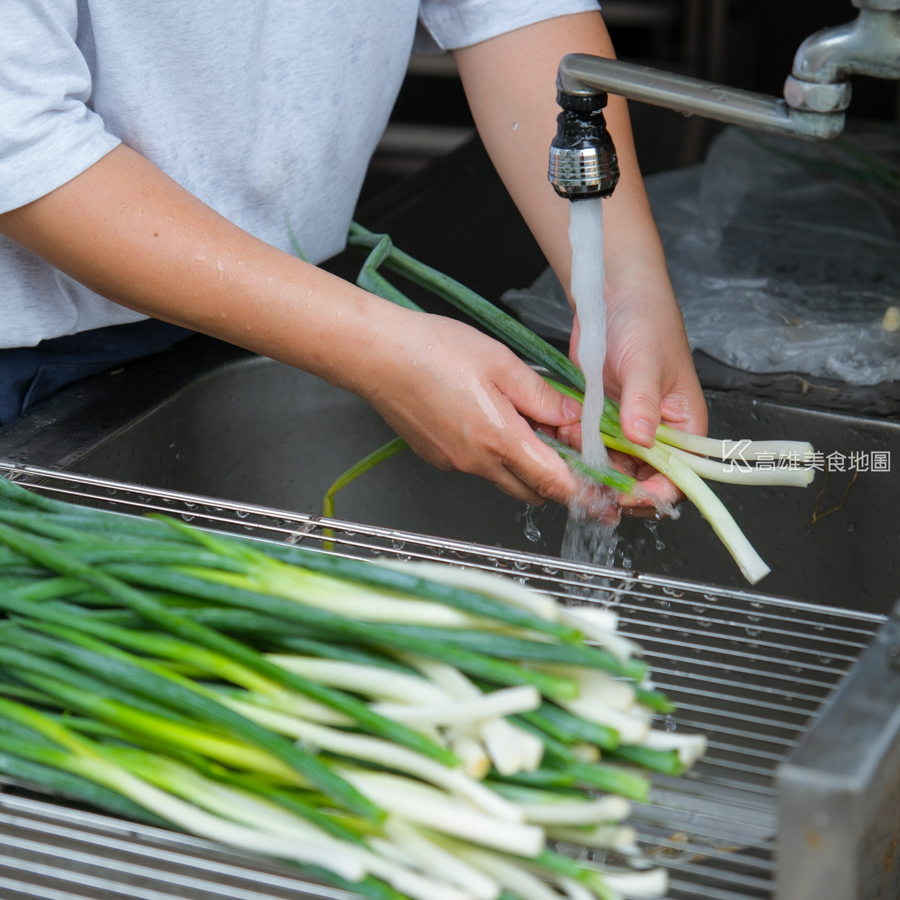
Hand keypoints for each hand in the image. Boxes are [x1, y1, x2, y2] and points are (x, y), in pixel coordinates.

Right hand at [355, 308, 583, 505]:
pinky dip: (493, 455)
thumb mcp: (502, 363)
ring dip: (522, 466)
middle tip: (563, 447)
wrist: (377, 357)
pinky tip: (486, 420)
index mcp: (500, 439)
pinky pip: (477, 467)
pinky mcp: (438, 458)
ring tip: (522, 424)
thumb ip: (542, 397)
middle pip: (532, 492)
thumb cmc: (433, 351)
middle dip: (555, 479)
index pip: (554, 484)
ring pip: (504, 480)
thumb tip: (572, 419)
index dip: (582, 492)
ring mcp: (454, 464)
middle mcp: (477, 462)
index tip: (601, 494)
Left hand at [558, 270, 706, 512]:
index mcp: (684, 428)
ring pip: (608, 467)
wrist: (612, 296)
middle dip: (610, 480)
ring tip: (570, 434)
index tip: (622, 495)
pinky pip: (587, 446)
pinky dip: (573, 445)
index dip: (651, 495)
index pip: (676, 481)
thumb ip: (643, 403)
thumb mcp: (645, 363)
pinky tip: (561, 429)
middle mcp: (657, 435)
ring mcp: (626, 430)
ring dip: (587, 461)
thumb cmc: (645, 321)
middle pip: (638, 481)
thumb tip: (643, 439)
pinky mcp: (600, 420)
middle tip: (584, 469)